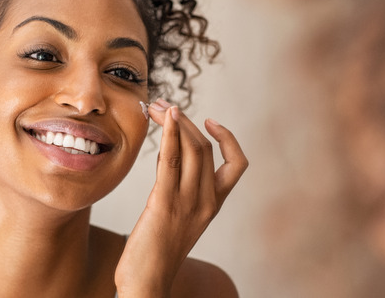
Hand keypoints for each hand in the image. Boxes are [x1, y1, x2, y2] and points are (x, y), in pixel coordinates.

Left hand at [114, 99, 247, 296]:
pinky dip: (168, 134)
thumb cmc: (155, 254)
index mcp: (213, 205)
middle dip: (185, 120)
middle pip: (206, 148)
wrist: (147, 283)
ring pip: (191, 149)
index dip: (228, 138)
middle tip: (163, 104)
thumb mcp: (176, 218)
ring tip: (156, 105)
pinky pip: (170, 161)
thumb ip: (179, 192)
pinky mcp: (164, 203)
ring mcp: (187, 203)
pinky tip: (162, 118)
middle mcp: (206, 202)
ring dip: (174, 121)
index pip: (237, 164)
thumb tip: (169, 162)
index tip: (208, 120)